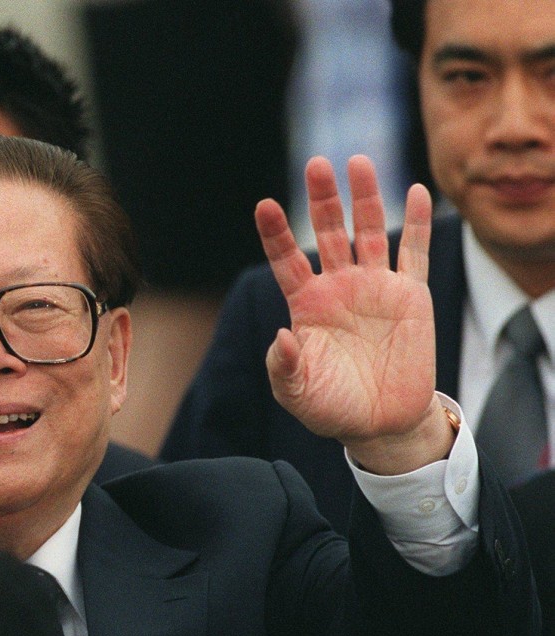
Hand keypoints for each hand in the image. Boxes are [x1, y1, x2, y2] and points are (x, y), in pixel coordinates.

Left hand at [257, 156, 447, 472]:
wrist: (380, 423)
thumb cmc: (331, 407)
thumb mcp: (297, 393)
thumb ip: (283, 366)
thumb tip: (281, 336)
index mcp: (306, 303)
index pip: (286, 259)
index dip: (276, 233)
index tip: (265, 206)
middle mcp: (339, 287)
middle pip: (329, 232)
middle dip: (323, 199)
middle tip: (316, 164)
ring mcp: (375, 287)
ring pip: (370, 232)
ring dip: (365, 198)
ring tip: (358, 162)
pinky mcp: (411, 296)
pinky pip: (415, 254)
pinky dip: (418, 223)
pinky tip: (419, 191)